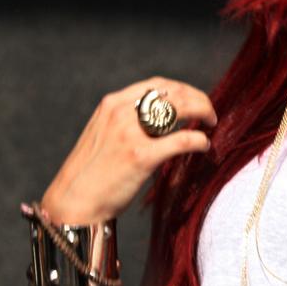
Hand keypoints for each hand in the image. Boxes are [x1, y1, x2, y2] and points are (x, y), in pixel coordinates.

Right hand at [39, 76, 217, 223]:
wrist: (75, 201)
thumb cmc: (92, 173)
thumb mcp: (103, 135)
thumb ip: (127, 122)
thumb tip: (159, 120)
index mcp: (112, 104)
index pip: (157, 84)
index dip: (183, 89)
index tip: (195, 99)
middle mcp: (121, 112)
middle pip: (174, 92)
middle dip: (199, 99)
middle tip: (210, 113)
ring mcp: (131, 133)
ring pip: (180, 109)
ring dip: (203, 112)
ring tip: (211, 123)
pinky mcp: (141, 156)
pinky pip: (182, 140)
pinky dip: (199, 141)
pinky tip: (204, 146)